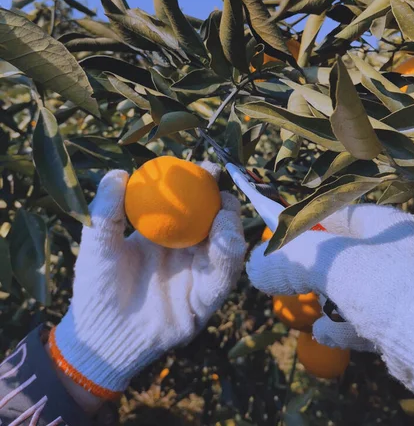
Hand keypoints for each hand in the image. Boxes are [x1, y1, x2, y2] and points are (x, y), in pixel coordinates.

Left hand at [49, 163, 245, 402]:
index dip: (204, 184)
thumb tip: (117, 173)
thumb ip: (107, 210)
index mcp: (167, 234)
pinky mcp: (204, 303)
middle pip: (217, 222)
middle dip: (225, 201)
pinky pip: (222, 278)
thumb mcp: (98, 243)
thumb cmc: (95, 286)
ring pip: (227, 247)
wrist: (99, 334)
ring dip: (231, 225)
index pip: (193, 203)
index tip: (207, 166)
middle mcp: (188, 252)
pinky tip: (225, 240)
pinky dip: (228, 257)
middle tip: (221, 185)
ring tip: (224, 209)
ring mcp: (198, 276)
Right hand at [247, 204, 413, 421]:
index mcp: (385, 226)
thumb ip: (294, 261)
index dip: (304, 222)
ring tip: (300, 305)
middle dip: (312, 265)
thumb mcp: (335, 265)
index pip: (336, 212)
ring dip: (325, 297)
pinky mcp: (405, 327)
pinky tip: (324, 334)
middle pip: (343, 252)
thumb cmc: (393, 288)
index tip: (276, 235)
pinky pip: (367, 321)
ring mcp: (403, 292)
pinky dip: (343, 327)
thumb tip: (255, 265)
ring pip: (353, 289)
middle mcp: (396, 254)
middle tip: (282, 275)